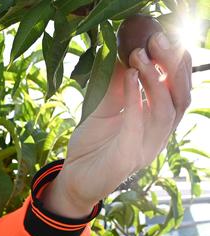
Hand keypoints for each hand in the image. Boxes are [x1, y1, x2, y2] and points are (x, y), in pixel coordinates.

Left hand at [42, 31, 191, 217]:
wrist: (73, 180)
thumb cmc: (92, 147)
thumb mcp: (104, 110)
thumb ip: (116, 88)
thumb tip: (121, 53)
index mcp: (156, 123)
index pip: (178, 90)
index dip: (176, 63)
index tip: (163, 37)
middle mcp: (158, 135)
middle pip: (180, 97)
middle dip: (172, 66)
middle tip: (158, 40)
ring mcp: (146, 148)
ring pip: (165, 111)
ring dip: (155, 80)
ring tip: (140, 56)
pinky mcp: (128, 159)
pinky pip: (136, 126)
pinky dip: (135, 100)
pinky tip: (131, 78)